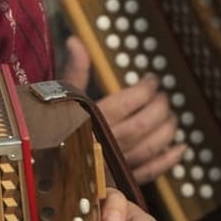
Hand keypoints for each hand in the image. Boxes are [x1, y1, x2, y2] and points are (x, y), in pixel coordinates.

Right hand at [61, 36, 184, 183]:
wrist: (41, 166)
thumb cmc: (49, 129)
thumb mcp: (61, 96)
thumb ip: (74, 71)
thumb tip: (75, 43)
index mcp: (94, 119)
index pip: (131, 101)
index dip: (147, 89)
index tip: (151, 81)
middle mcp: (108, 141)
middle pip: (145, 123)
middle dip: (160, 107)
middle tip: (163, 97)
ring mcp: (116, 160)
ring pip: (151, 145)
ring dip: (167, 129)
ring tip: (170, 116)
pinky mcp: (121, 177)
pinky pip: (151, 170)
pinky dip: (168, 159)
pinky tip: (178, 148)